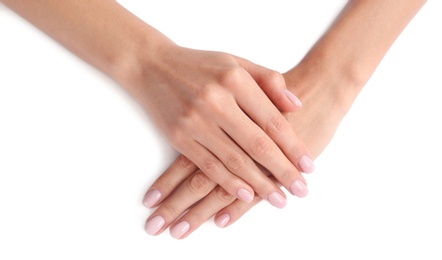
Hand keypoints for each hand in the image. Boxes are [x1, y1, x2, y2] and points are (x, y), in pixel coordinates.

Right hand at [142, 66, 349, 237]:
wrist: (151, 66)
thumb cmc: (199, 65)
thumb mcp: (236, 62)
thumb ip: (268, 81)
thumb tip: (296, 105)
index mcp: (235, 80)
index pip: (272, 120)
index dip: (293, 146)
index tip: (309, 166)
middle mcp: (216, 101)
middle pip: (257, 145)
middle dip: (283, 171)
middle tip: (301, 191)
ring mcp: (195, 121)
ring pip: (234, 160)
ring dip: (259, 184)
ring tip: (279, 200)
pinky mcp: (178, 137)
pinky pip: (208, 165)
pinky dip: (228, 182)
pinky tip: (245, 195)